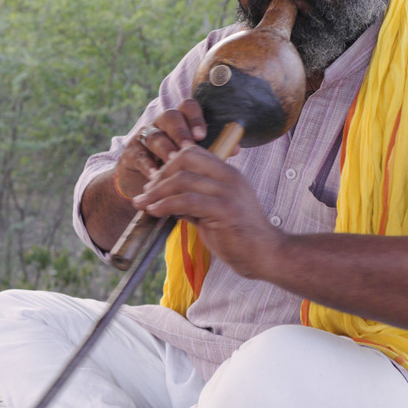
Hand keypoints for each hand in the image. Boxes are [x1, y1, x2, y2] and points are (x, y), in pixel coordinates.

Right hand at [114, 100, 206, 200]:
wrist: (145, 186)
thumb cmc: (175, 169)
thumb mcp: (193, 160)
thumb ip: (211, 152)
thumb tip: (236, 148)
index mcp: (180, 122)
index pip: (188, 107)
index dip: (196, 117)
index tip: (202, 134)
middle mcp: (161, 125)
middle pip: (169, 117)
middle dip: (180, 131)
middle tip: (189, 147)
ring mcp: (144, 138)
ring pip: (153, 135)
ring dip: (165, 148)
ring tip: (172, 161)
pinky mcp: (130, 153)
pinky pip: (138, 155)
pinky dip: (147, 165)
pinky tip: (155, 175)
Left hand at [130, 140, 281, 279]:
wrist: (264, 254)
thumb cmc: (238, 235)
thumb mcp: (214, 210)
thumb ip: (193, 200)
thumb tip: (165, 198)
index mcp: (228, 173)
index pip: (193, 152)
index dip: (169, 164)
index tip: (155, 182)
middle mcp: (229, 177)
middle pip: (185, 160)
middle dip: (160, 175)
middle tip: (146, 192)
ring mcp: (228, 192)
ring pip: (183, 180)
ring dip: (157, 192)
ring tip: (143, 204)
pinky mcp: (224, 209)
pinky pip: (187, 201)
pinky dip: (166, 205)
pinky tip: (155, 212)